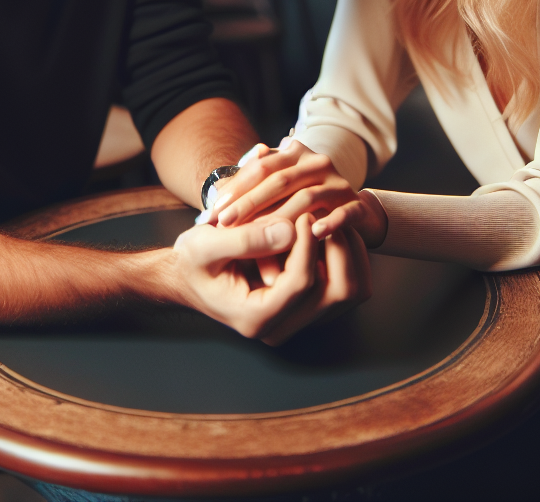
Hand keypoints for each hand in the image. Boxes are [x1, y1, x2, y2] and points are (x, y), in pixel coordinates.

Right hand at [171, 213, 370, 344]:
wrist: (190, 275)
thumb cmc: (193, 260)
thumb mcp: (204, 245)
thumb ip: (245, 239)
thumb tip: (290, 230)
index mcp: (255, 317)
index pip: (301, 284)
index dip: (308, 245)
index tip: (304, 214)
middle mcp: (282, 326)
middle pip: (337, 294)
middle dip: (339, 249)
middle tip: (327, 215)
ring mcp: (297, 319)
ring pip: (350, 292)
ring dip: (349, 253)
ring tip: (334, 219)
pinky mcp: (306, 306)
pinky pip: (344, 285)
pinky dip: (348, 257)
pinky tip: (332, 230)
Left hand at [207, 140, 386, 247]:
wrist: (347, 212)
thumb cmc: (297, 203)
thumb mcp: (274, 191)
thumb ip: (251, 184)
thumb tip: (222, 185)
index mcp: (295, 152)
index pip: (261, 167)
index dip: (236, 189)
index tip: (213, 212)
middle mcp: (318, 163)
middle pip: (280, 181)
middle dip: (249, 204)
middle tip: (225, 224)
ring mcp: (338, 183)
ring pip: (306, 198)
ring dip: (279, 219)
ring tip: (256, 236)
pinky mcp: (356, 205)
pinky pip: (345, 213)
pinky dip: (331, 222)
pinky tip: (312, 233)